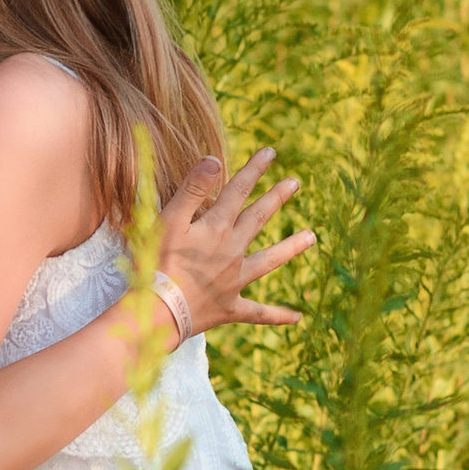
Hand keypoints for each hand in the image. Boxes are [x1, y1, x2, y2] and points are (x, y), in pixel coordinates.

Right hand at [153, 148, 313, 335]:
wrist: (158, 311)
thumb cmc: (156, 264)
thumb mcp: (168, 221)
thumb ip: (192, 190)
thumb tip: (215, 159)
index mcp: (216, 228)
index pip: (238, 191)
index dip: (254, 170)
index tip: (270, 152)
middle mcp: (232, 251)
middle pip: (258, 219)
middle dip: (276, 198)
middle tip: (295, 182)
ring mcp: (234, 281)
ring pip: (269, 261)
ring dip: (291, 248)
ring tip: (312, 237)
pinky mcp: (230, 307)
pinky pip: (258, 312)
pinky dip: (277, 315)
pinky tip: (297, 317)